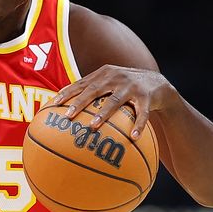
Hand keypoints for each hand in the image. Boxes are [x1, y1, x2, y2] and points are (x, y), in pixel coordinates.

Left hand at [50, 64, 174, 138]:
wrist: (158, 84)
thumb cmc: (125, 87)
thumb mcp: (109, 83)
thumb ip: (91, 90)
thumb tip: (65, 106)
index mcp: (103, 74)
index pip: (82, 83)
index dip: (68, 93)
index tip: (54, 104)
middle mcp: (116, 77)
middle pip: (94, 90)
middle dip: (80, 103)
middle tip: (68, 116)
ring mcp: (131, 86)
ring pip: (115, 101)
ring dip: (103, 114)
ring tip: (93, 126)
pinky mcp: (147, 97)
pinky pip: (142, 113)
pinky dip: (138, 125)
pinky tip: (133, 137)